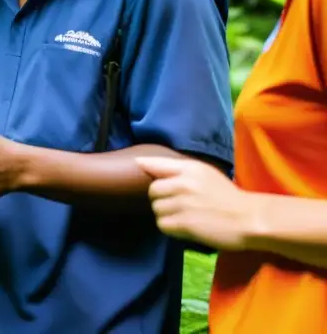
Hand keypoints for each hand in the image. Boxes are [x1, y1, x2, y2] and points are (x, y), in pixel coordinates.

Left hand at [136, 156, 254, 250]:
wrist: (251, 219)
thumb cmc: (229, 197)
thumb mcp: (206, 174)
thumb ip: (178, 169)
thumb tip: (142, 163)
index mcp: (189, 168)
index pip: (154, 164)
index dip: (145, 168)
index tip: (139, 169)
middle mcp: (183, 183)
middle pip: (152, 191)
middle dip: (161, 200)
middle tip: (175, 206)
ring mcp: (183, 203)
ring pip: (157, 209)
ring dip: (166, 216)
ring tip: (183, 218)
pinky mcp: (185, 223)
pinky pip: (163, 225)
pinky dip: (170, 228)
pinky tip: (184, 227)